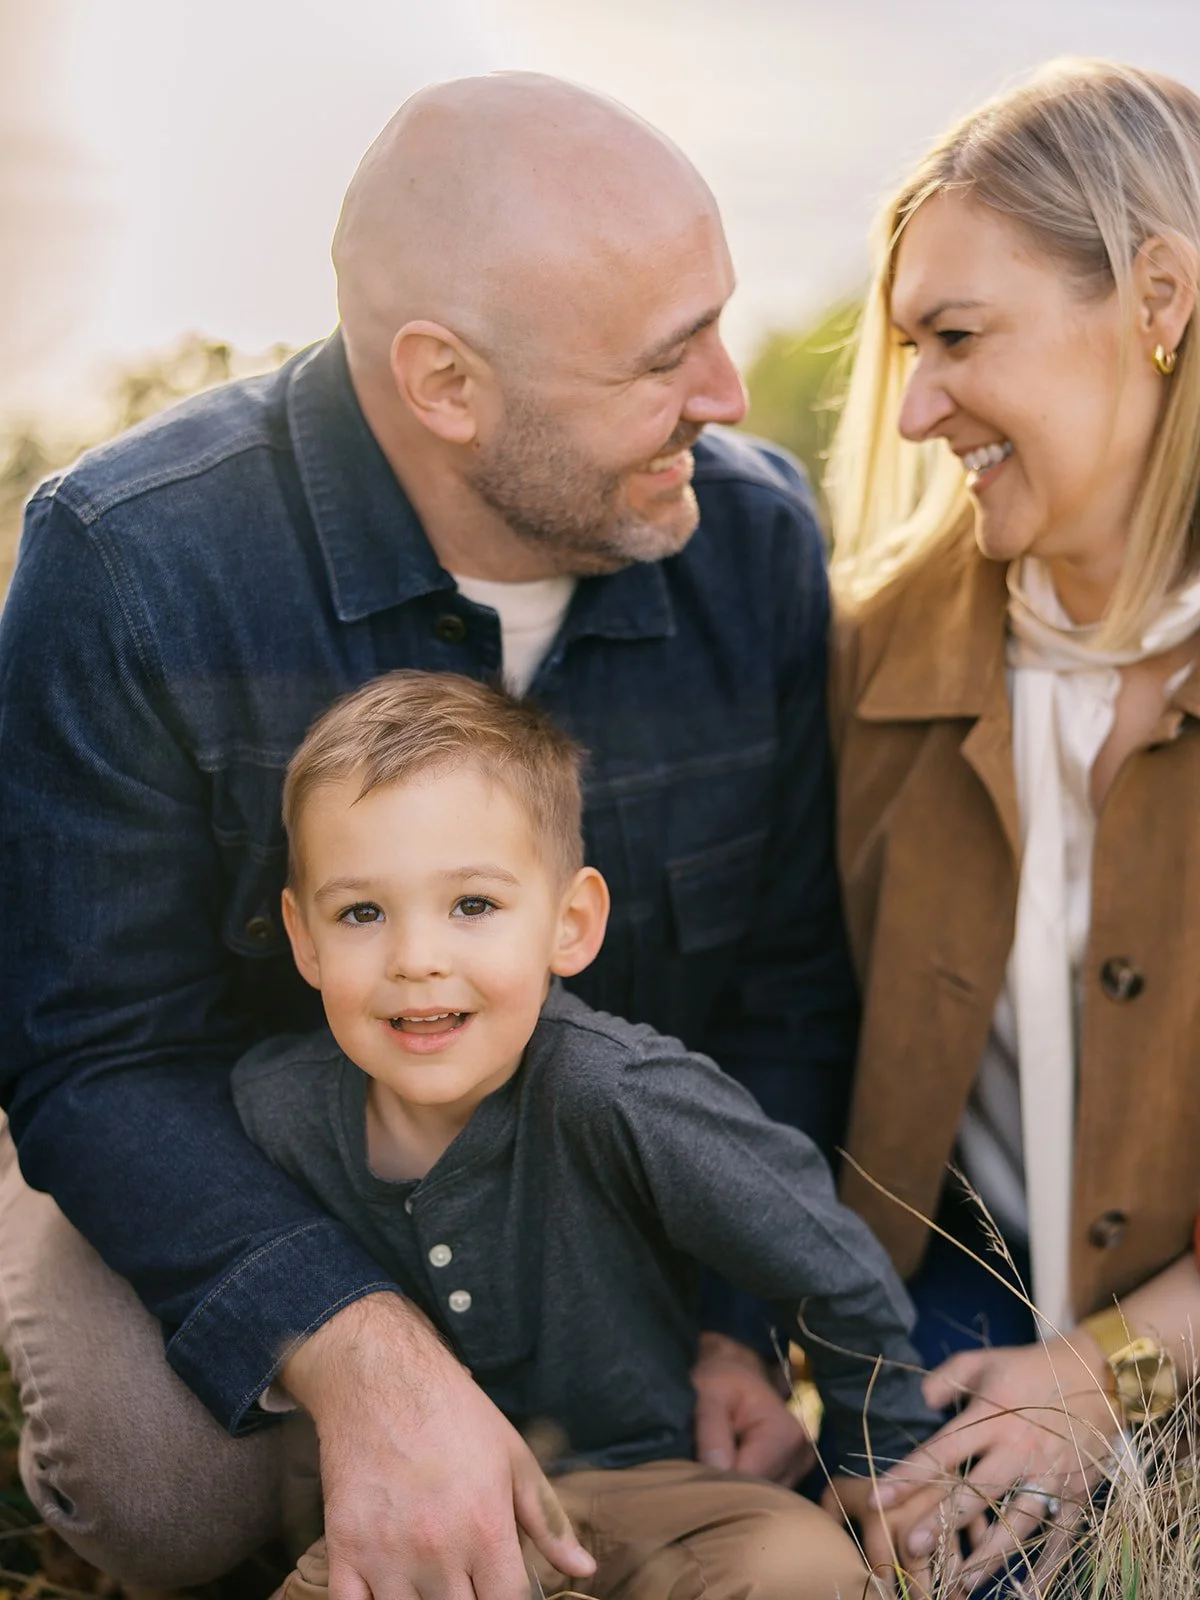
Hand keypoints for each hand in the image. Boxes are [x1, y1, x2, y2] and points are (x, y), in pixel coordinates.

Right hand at [281, 1292, 595, 1599]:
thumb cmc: (454, 1414)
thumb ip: (548, 1520)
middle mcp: (438, 1550)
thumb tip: (584, 1569)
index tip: (502, 1587)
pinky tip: (389, 1589)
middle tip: (468, 1578)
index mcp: (485, 1528)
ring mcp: (386, 1555)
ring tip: (433, 1581)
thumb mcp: (514, 1457)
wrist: (382, 1377)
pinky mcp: (344, 1550)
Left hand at [691, 1331, 815, 1485]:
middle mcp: (800, 1455)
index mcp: (785, 1433)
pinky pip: (766, 1495)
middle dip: (728, 1489)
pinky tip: (726, 1478)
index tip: (695, 1479)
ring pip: (762, 1497)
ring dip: (736, 1491)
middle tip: (698, 1477)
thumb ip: (712, 1430)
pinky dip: (745, 1490)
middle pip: (760, 1493)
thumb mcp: (709, 1393)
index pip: (752, 1479)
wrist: (737, 1368)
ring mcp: (798, 1468)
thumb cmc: (722, 1377)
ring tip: (710, 1475)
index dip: (720, 1483)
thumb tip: (717, 1470)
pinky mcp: (791, 1475)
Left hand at [863, 1338, 1117, 1595]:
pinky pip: (1062, 1537)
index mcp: (992, 1415)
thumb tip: (922, 1399)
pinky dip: (1046, 1566)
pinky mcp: (1079, 1494)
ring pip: (1018, 1523)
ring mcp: (1051, 1475)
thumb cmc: (1030, 1369)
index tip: (877, 1496)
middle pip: (977, 1491)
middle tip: (913, 1547)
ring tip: (961, 1582)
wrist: (1098, 1374)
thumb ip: (946, 1377)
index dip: (908, 1474)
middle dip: (944, 1521)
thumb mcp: (984, 1361)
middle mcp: (1019, 1450)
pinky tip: (1025, 1589)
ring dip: (989, 1554)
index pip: (942, 1449)